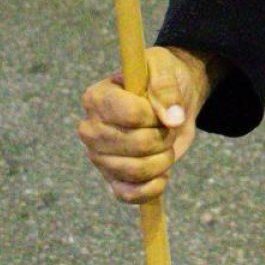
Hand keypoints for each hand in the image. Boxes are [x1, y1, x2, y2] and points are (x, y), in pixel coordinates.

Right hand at [77, 46, 216, 203]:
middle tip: (167, 126)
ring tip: (165, 143)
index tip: (163, 106)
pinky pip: (129, 195)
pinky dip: (152, 188)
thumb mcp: (166, 69)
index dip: (156, 114)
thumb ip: (166, 88)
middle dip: (164, 136)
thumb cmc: (161, 79)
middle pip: (137, 144)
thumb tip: (173, 119)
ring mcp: (98, 157)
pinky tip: (162, 173)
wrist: (168, 101)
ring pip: (137, 171)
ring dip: (163, 159)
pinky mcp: (111, 178)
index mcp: (97, 97)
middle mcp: (91, 129)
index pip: (130, 114)